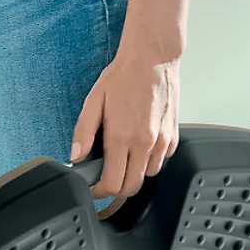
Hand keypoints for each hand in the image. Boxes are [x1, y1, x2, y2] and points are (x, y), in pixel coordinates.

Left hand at [71, 43, 179, 198]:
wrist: (153, 58)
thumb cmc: (124, 76)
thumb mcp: (93, 102)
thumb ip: (83, 133)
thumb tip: (76, 156)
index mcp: (122, 137)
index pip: (113, 184)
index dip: (100, 192)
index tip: (94, 188)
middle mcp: (145, 142)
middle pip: (132, 187)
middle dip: (117, 189)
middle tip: (106, 179)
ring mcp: (162, 139)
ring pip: (149, 175)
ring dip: (134, 174)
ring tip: (123, 161)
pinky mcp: (173, 133)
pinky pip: (162, 159)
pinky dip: (150, 161)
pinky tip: (139, 148)